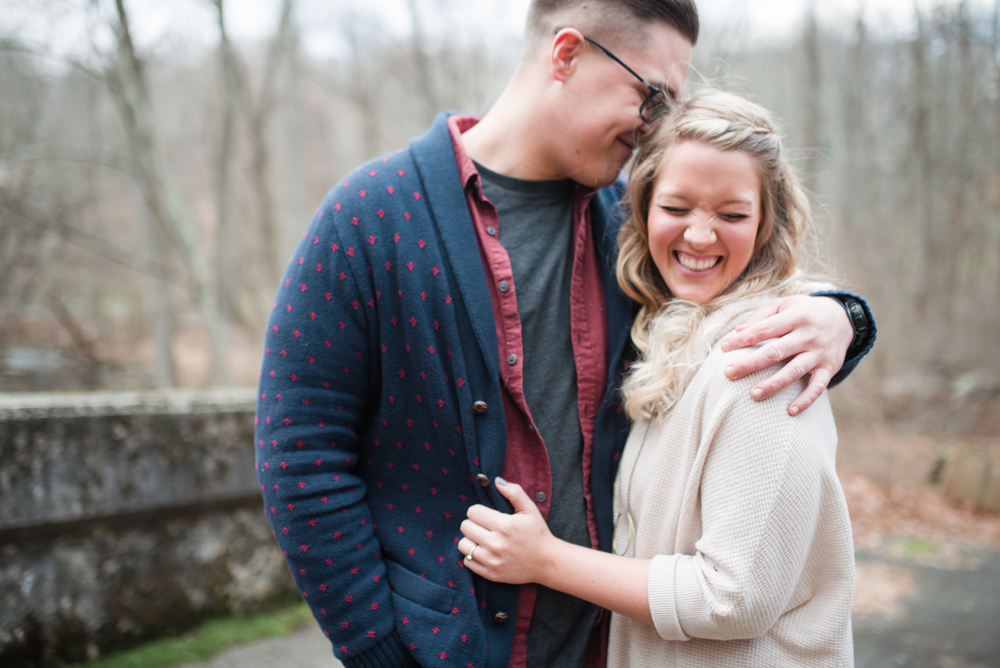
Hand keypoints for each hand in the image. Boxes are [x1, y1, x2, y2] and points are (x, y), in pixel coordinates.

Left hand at [458, 478, 558, 584]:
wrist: (547, 562)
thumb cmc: (537, 533)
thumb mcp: (530, 509)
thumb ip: (514, 492)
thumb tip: (496, 481)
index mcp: (504, 525)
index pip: (472, 512)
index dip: (479, 511)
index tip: (487, 515)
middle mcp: (496, 544)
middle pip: (465, 527)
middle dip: (473, 524)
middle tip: (485, 527)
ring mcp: (492, 561)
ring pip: (463, 545)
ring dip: (471, 540)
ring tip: (483, 539)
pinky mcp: (490, 574)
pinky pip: (467, 561)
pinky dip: (472, 556)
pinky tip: (484, 552)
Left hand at [719, 295, 852, 415]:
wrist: (844, 319)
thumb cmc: (804, 312)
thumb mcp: (785, 304)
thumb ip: (762, 316)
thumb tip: (739, 331)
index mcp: (795, 317)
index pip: (764, 329)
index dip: (743, 339)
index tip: (723, 348)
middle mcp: (808, 336)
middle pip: (775, 351)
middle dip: (750, 363)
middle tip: (729, 373)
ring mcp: (819, 354)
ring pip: (794, 371)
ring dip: (774, 384)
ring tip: (753, 394)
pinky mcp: (829, 368)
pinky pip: (817, 387)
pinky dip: (806, 400)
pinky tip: (790, 411)